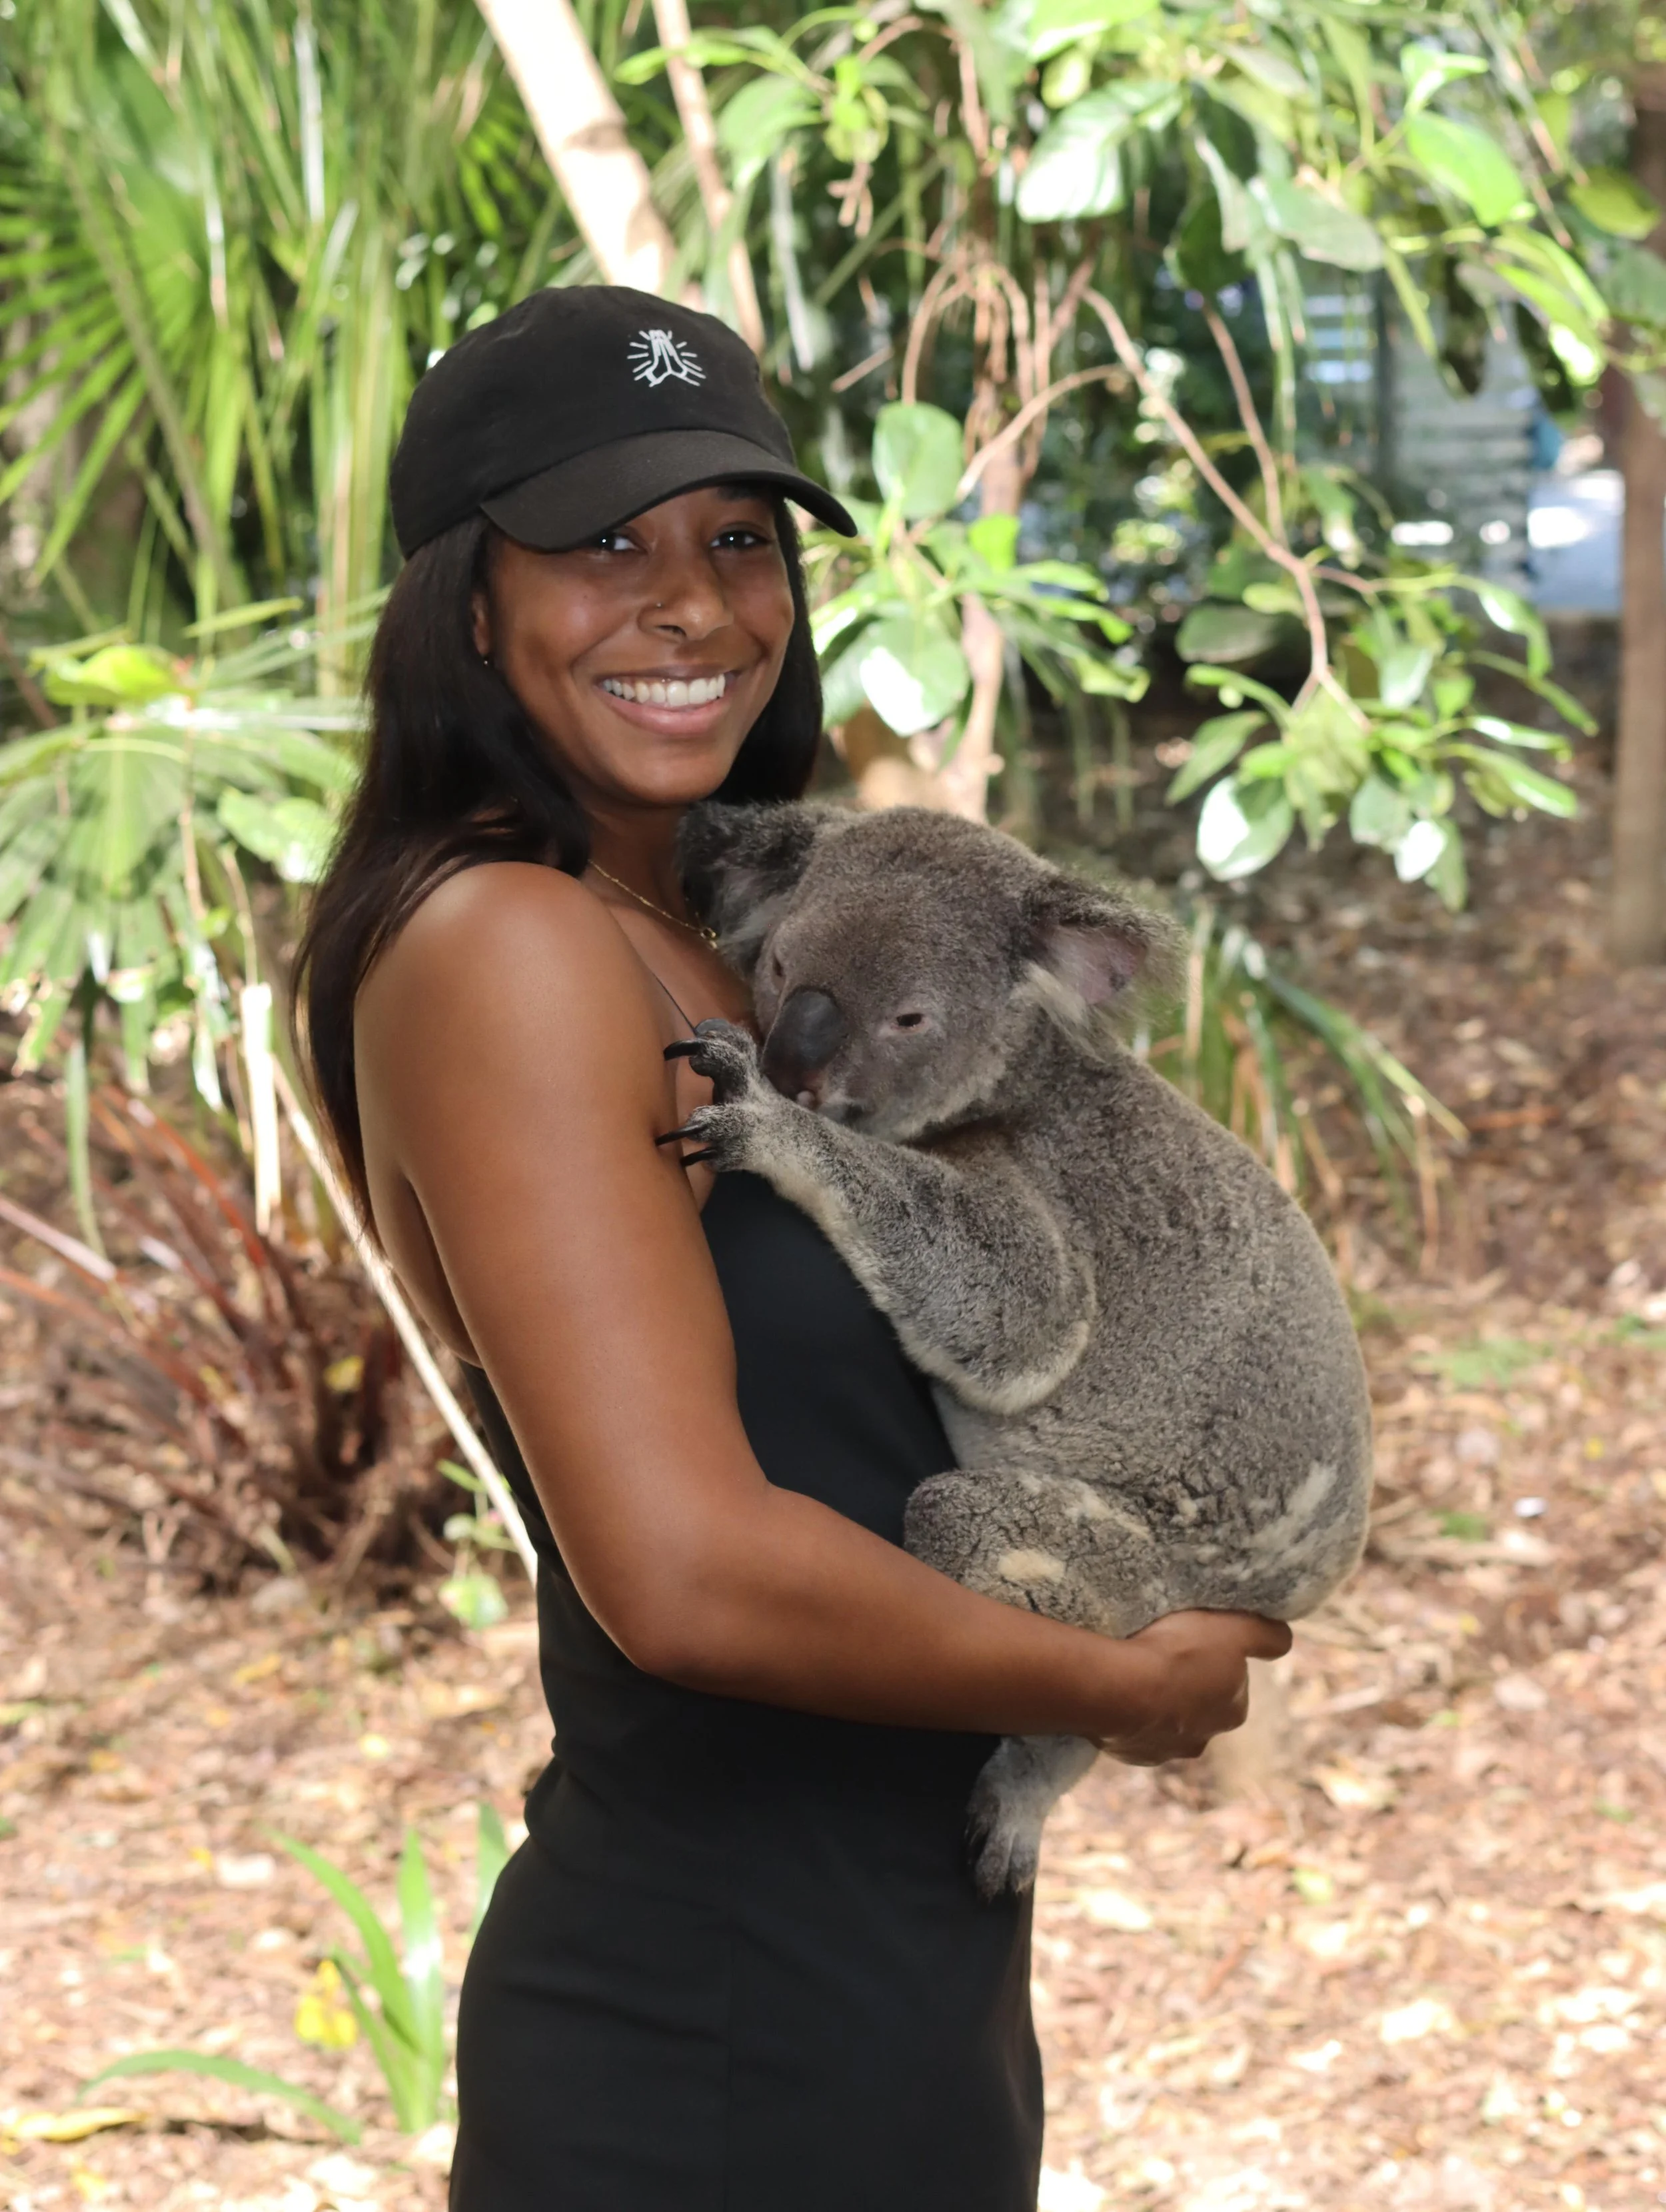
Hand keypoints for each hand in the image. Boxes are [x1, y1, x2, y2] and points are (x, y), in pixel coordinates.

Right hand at [1094, 1610, 1292, 1767]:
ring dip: (1156, 1700)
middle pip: (1200, 1704)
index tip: (1196, 1639)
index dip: (1217, 1657)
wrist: (1119, 1689)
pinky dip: (1129, 1712)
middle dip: (1187, 1683)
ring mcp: (1164, 1750)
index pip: (1233, 1681)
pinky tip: (1121, 1690)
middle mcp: (1203, 1739)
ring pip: (1166, 1720)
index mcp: (1233, 1712)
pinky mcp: (1130, 1751)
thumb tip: (1284, 1639)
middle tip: (1166, 1653)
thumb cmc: (1180, 1655)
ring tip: (1138, 1671)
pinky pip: (1132, 1728)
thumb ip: (1267, 1636)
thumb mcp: (1235, 1630)